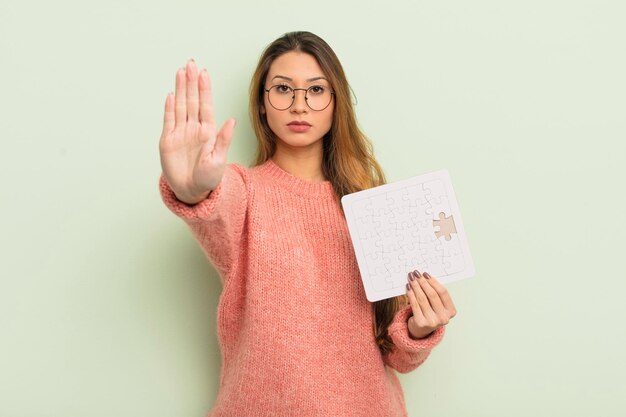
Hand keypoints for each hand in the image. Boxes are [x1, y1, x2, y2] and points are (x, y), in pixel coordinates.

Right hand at [159, 59, 235, 203]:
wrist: (192, 191)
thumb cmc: (209, 178)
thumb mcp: (219, 160)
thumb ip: (223, 139)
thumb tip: (232, 120)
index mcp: (208, 131)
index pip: (206, 105)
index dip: (204, 88)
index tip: (204, 72)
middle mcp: (194, 128)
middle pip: (192, 100)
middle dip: (191, 82)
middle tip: (191, 63)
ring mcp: (180, 133)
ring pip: (180, 106)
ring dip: (180, 89)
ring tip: (181, 71)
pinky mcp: (167, 141)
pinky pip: (168, 120)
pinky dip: (169, 108)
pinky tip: (171, 94)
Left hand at [406, 270, 456, 338]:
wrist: (421, 330)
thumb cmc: (430, 313)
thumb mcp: (437, 305)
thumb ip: (435, 293)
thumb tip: (425, 276)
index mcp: (451, 311)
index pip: (443, 293)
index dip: (434, 282)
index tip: (425, 274)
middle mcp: (443, 318)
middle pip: (432, 295)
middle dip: (423, 282)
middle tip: (416, 274)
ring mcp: (432, 321)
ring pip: (422, 299)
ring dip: (415, 286)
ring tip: (411, 278)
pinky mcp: (421, 323)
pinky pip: (414, 304)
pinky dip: (411, 294)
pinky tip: (408, 287)